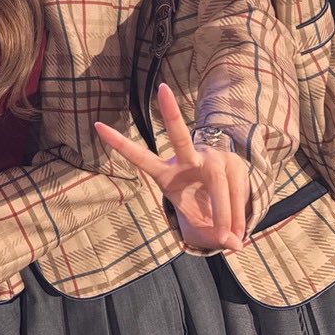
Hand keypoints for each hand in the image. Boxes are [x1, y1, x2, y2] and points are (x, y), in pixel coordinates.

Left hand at [94, 83, 249, 250]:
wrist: (226, 207)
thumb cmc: (203, 214)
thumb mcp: (199, 228)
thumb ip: (212, 235)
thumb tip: (233, 245)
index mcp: (166, 175)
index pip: (141, 157)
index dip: (119, 143)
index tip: (97, 126)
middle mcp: (187, 160)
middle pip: (179, 137)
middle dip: (171, 113)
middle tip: (163, 90)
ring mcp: (209, 160)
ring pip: (217, 179)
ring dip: (224, 213)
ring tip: (230, 242)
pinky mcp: (231, 165)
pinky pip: (234, 189)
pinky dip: (237, 216)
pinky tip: (238, 238)